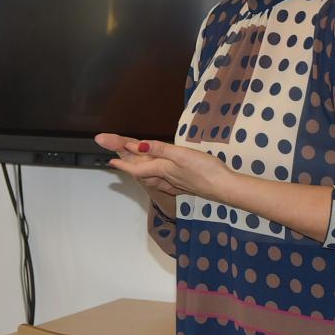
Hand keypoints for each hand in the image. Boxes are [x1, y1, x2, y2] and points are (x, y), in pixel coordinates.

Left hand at [97, 134, 232, 202]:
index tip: (110, 160)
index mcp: (162, 168)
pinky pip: (162, 179)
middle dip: (127, 161)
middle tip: (115, 152)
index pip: (136, 166)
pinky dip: (153, 175)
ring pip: (150, 175)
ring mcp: (174, 182)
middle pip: (141, 169)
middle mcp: (165, 177)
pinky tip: (157, 175)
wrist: (224, 187)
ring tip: (130, 163)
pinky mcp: (183, 184)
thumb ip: (159, 149)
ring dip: (138, 169)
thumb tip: (136, 147)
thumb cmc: (205, 170)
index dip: (122, 161)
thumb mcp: (181, 155)